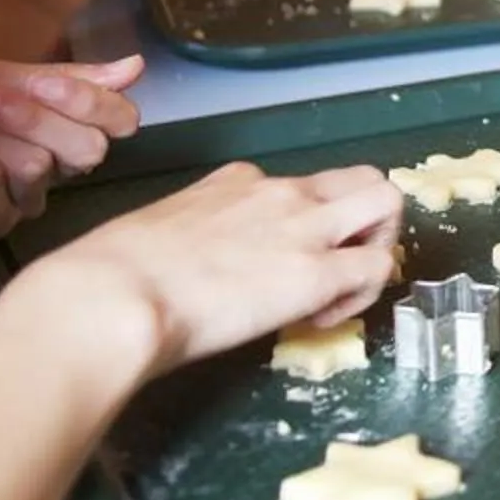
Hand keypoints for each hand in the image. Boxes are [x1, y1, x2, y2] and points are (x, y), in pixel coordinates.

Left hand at [0, 55, 143, 240]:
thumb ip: (57, 78)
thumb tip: (136, 67)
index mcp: (56, 122)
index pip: (115, 121)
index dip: (92, 103)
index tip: (47, 85)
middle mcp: (49, 162)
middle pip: (85, 146)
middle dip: (25, 113)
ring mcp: (19, 196)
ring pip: (35, 164)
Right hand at [30, 161, 404, 380]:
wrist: (114, 295)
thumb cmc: (112, 273)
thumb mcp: (157, 234)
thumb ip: (188, 241)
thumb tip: (185, 268)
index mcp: (235, 181)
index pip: (294, 187)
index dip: (299, 225)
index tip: (275, 263)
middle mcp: (280, 192)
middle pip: (361, 180)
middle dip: (366, 221)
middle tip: (339, 266)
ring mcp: (305, 228)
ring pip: (387, 203)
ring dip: (379, 244)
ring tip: (343, 289)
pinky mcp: (318, 271)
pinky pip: (376, 269)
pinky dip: (363, 295)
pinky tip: (321, 318)